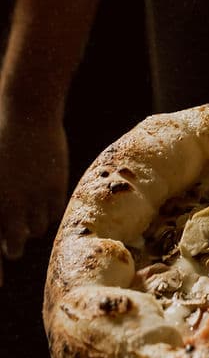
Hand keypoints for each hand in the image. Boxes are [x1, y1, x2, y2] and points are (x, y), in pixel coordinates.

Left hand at [0, 102, 68, 284]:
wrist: (27, 113)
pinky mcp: (55, 190)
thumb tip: (5, 231)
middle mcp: (10, 207)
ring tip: (27, 199)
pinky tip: (41, 190)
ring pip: (36, 229)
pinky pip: (54, 214)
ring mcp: (34, 199)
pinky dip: (47, 209)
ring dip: (31, 222)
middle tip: (12, 236)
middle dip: (12, 242)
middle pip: (14, 244)